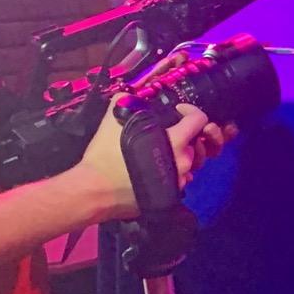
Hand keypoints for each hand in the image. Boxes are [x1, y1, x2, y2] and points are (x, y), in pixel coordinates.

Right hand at [68, 101, 230, 222]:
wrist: (94, 191)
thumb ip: (127, 102)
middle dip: (185, 136)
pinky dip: (174, 172)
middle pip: (195, 143)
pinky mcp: (170, 197)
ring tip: (163, 151)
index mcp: (175, 141)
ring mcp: (178, 181)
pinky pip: (181, 180)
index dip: (191, 111)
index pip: (199, 120)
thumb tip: (131, 97)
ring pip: (190, 163)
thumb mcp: (113, 119)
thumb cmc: (105, 154)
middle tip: (167, 133)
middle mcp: (182, 162)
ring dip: (180, 155)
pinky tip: (159, 168)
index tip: (178, 111)